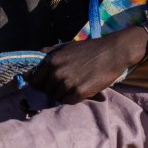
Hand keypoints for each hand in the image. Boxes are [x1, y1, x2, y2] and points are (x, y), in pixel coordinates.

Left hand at [30, 27, 147, 103]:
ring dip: (64, 94)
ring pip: (57, 97)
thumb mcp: (67, 46)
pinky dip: (73, 99)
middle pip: (46, 91)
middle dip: (53, 89)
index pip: (34, 80)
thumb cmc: (90, 49)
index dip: (40, 84)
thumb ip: (51, 51)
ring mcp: (67, 83)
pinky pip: (68, 102)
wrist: (113, 52)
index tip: (46, 85)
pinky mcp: (79, 92)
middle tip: (66, 85)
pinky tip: (81, 91)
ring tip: (75, 86)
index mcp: (51, 61)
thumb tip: (39, 53)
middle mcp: (56, 72)